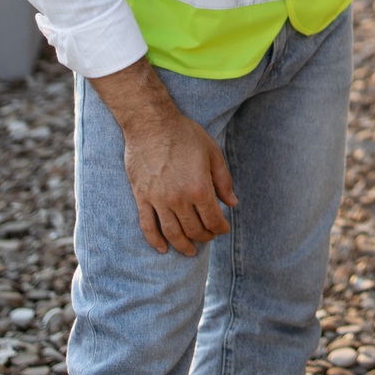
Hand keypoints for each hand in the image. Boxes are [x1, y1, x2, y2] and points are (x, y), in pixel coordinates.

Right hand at [89, 59, 237, 254]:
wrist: (151, 124)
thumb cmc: (185, 135)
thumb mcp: (213, 153)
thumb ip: (224, 180)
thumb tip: (233, 203)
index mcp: (199, 187)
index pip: (213, 219)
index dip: (221, 228)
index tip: (223, 228)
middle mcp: (179, 198)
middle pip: (194, 229)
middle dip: (205, 236)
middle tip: (208, 236)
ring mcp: (158, 200)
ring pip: (172, 233)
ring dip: (183, 245)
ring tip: (190, 251)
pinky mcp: (141, 197)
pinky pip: (147, 226)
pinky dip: (155, 241)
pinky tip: (162, 249)